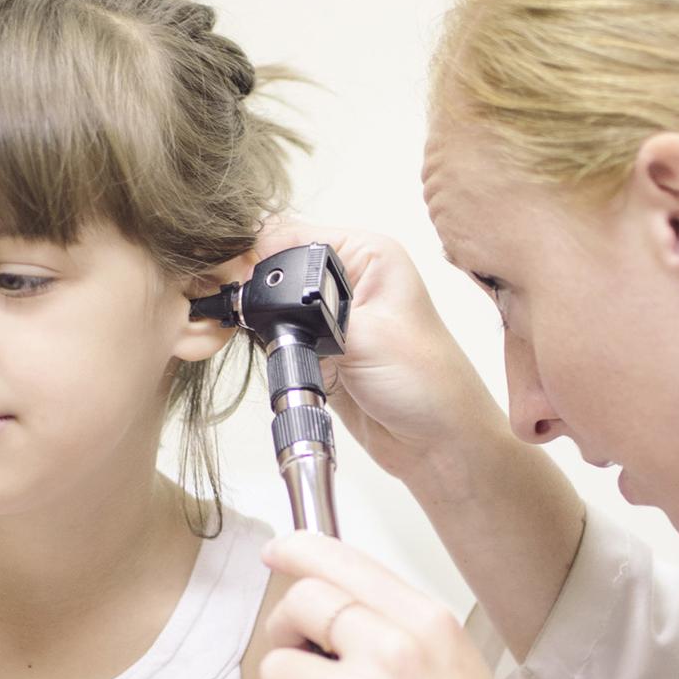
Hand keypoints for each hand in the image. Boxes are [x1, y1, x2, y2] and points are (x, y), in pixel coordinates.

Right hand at [254, 221, 504, 485]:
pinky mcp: (319, 350)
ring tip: (275, 344)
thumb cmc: (430, 385)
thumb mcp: (367, 335)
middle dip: (258, 291)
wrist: (437, 445)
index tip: (241, 282)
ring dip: (265, 327)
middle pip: (276, 267)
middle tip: (250, 318)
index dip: (261, 255)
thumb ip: (309, 310)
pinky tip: (280, 362)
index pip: (293, 234)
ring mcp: (331, 316)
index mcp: (368, 253)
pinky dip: (272, 352)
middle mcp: (348, 278)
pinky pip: (278, 341)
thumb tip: (262, 293)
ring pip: (272, 307)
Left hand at [258, 532, 539, 678]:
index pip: (344, 561)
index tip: (277, 551)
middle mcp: (391, 653)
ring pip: (276, 667)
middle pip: (300, 602)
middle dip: (287, 626)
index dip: (299, 550)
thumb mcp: (452, 659)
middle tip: (302, 652)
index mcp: (427, 623)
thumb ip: (396, 620)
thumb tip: (332, 593)